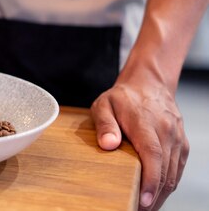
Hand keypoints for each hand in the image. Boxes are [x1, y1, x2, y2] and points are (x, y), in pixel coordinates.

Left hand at [91, 65, 188, 209]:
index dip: (150, 180)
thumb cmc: (123, 98)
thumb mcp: (103, 105)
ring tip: (144, 207)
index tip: (143, 200)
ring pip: (173, 174)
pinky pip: (177, 170)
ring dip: (160, 194)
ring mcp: (177, 139)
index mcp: (146, 122)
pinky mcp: (181, 145)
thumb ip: (104, 124)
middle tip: (137, 210)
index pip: (153, 155)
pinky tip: (154, 195)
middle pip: (165, 170)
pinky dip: (167, 185)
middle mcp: (166, 132)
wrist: (149, 85)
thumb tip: (108, 145)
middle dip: (153, 195)